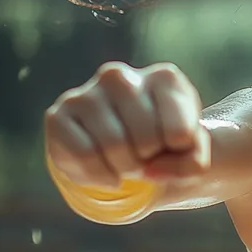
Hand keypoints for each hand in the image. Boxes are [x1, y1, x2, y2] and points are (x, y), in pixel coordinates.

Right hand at [44, 62, 210, 188]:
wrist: (129, 150)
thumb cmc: (166, 145)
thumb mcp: (193, 153)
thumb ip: (192, 162)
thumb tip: (150, 170)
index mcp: (164, 78)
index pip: (180, 131)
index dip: (179, 153)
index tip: (174, 147)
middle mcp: (121, 76)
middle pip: (145, 139)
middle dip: (148, 161)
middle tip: (146, 158)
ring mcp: (87, 93)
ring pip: (113, 146)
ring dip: (124, 168)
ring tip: (127, 162)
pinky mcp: (58, 115)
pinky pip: (83, 155)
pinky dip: (99, 175)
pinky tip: (107, 172)